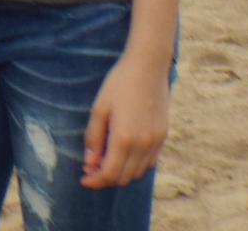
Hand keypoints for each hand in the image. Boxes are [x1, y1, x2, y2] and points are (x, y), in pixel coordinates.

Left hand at [82, 53, 169, 187]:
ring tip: (105, 164)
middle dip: (106, 179)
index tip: (84, 180)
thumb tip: (90, 163)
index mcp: (124, 139)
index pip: (110, 173)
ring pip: (138, 172)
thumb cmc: (119, 84)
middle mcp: (143, 145)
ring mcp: (156, 142)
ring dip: (121, 174)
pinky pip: (150, 162)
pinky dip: (136, 166)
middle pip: (124, 177)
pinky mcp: (163, 136)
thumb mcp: (99, 108)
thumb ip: (94, 137)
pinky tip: (124, 156)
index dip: (95, 181)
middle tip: (91, 172)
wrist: (148, 67)